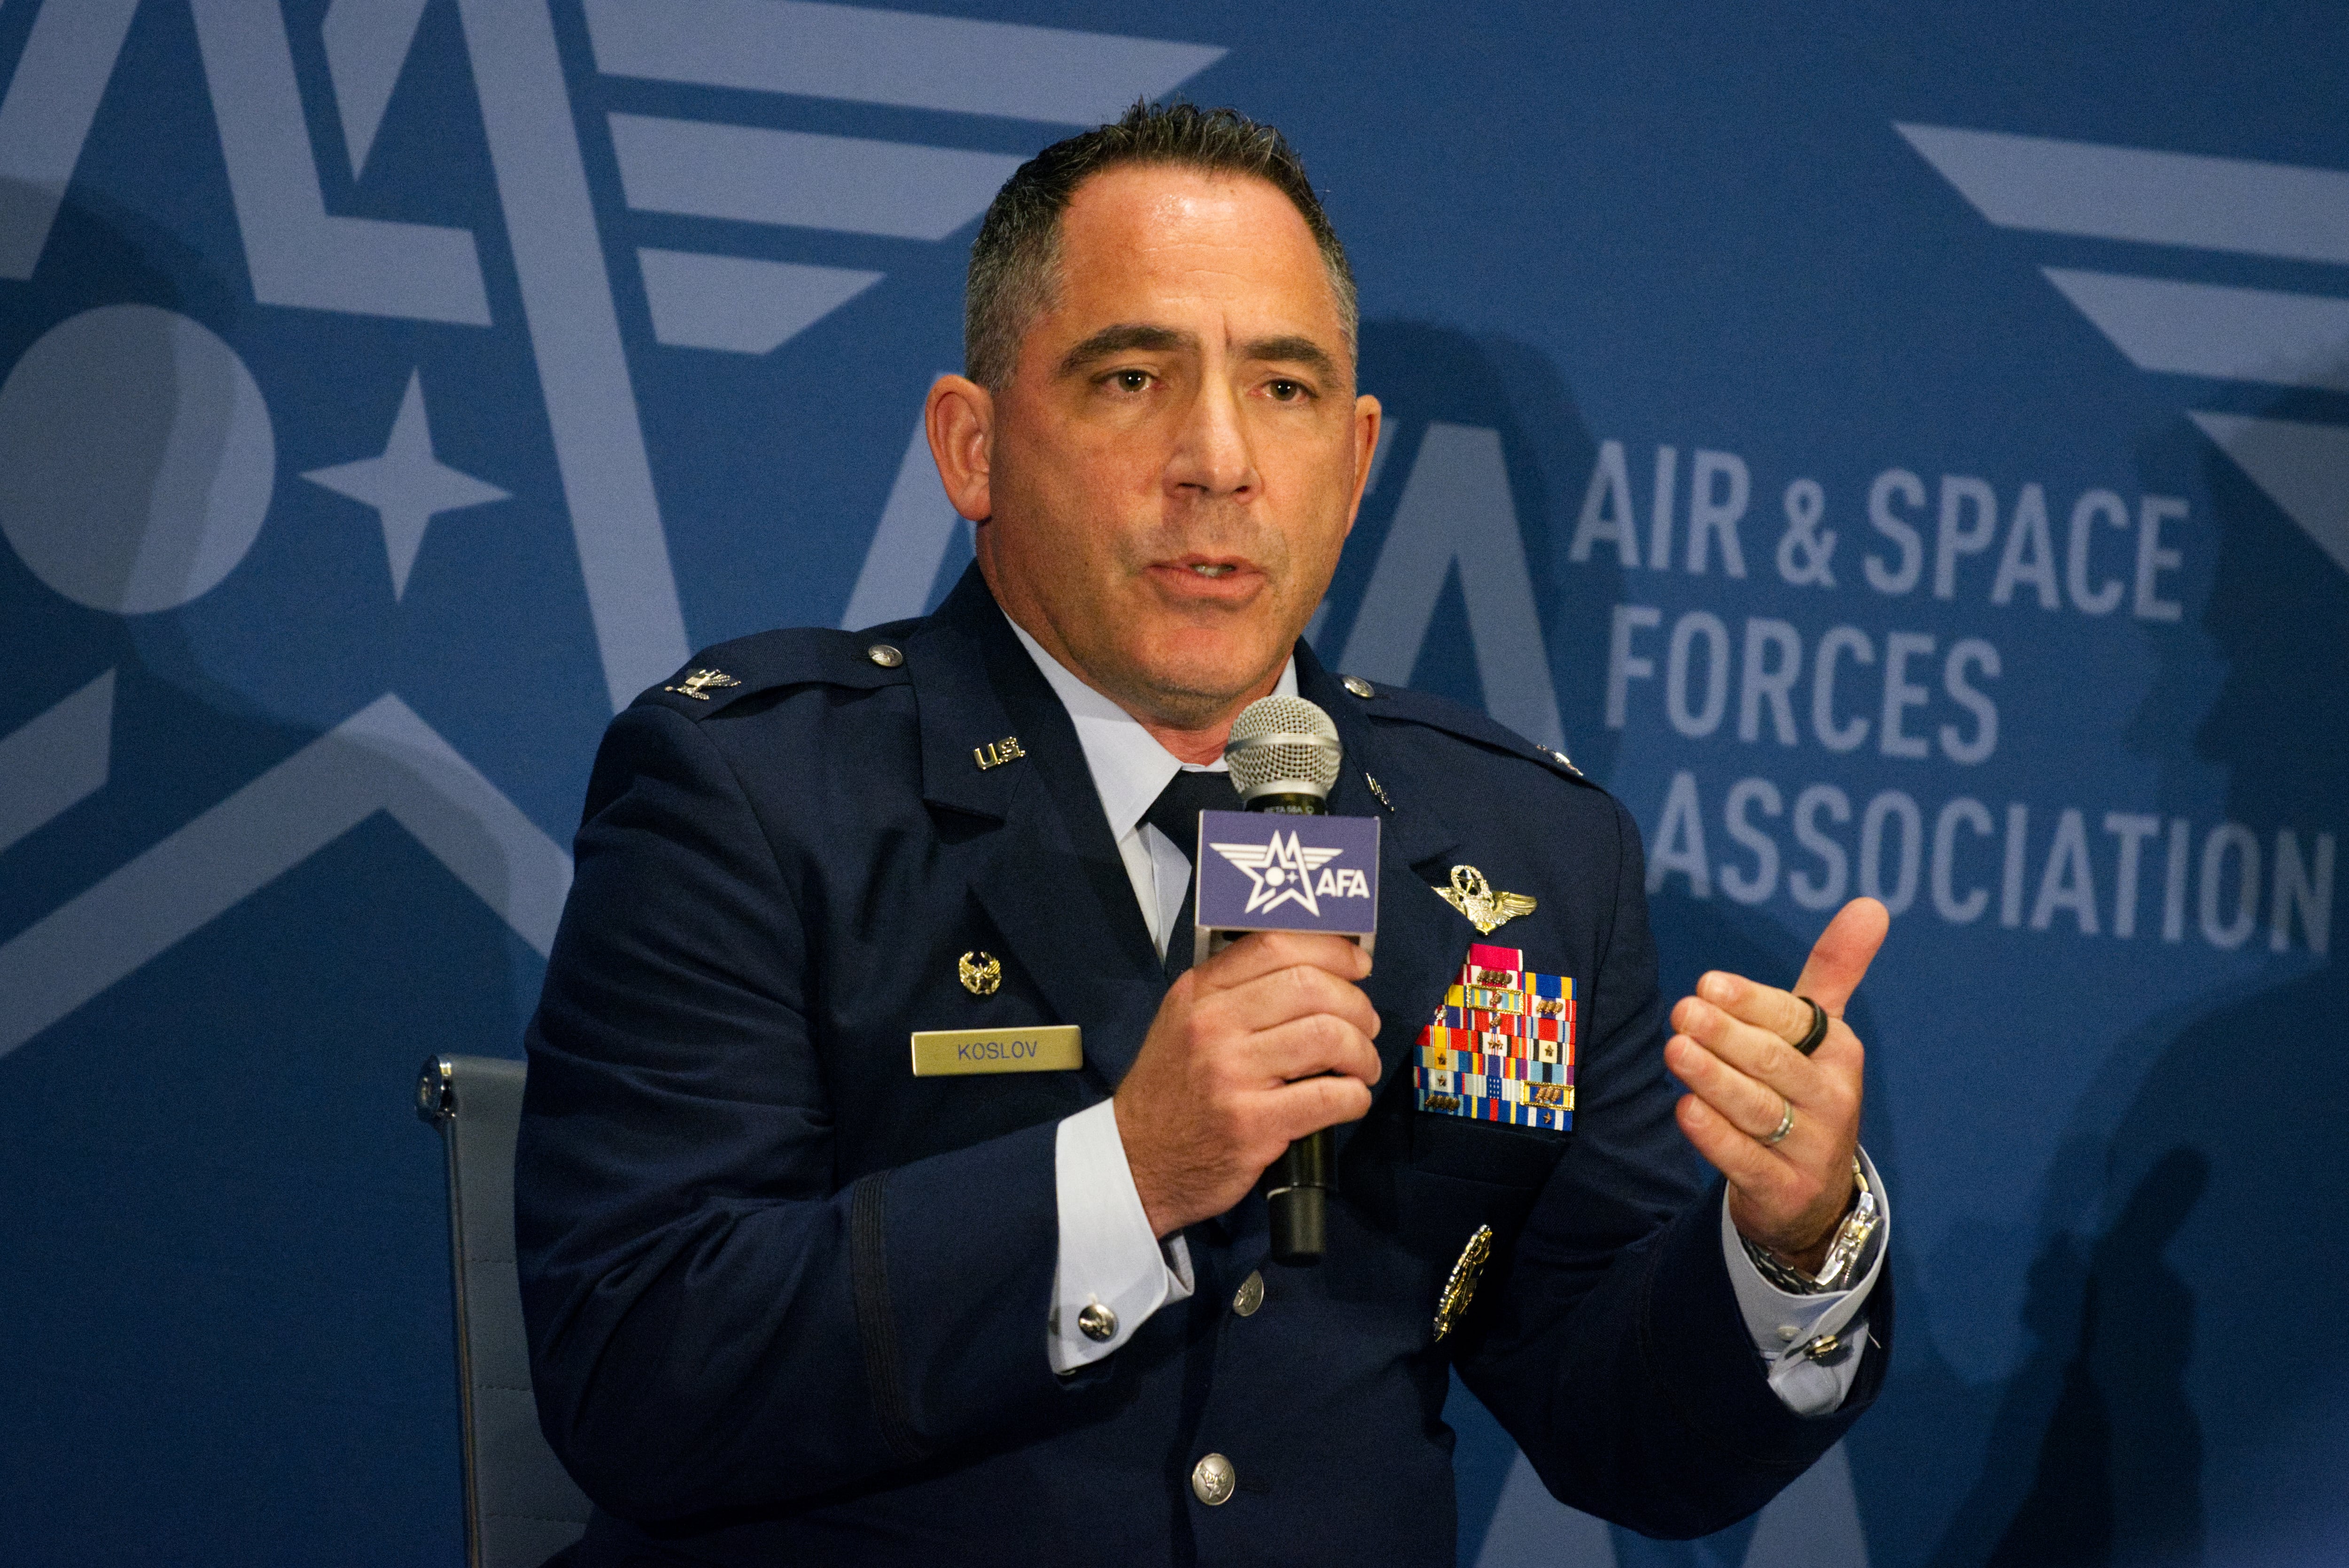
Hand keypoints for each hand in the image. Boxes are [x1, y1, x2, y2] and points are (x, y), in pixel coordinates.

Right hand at [1114, 932, 1382, 1236]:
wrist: (1137, 1159)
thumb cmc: (1171, 1089)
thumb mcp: (1183, 1021)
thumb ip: (1235, 990)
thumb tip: (1314, 968)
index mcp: (1199, 993)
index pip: (1275, 946)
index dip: (1331, 950)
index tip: (1357, 964)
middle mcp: (1212, 1026)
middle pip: (1311, 987)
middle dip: (1356, 1005)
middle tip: (1365, 1026)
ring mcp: (1232, 1076)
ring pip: (1328, 1037)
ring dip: (1362, 1052)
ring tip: (1362, 1067)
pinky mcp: (1252, 1125)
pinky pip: (1329, 1096)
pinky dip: (1355, 1096)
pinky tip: (1350, 1099)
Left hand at [1665, 898, 1887, 1272]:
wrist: (1814, 1195)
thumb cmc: (1804, 1093)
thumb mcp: (1821, 1034)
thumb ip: (1835, 970)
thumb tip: (1871, 904)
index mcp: (1838, 1054)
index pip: (1794, 1021)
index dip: (1751, 1002)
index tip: (1709, 983)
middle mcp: (1831, 1100)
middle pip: (1774, 1063)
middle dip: (1727, 1036)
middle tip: (1682, 1012)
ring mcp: (1811, 1149)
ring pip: (1759, 1110)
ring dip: (1715, 1080)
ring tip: (1675, 1051)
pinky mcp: (1784, 1190)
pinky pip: (1746, 1161)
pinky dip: (1716, 1137)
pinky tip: (1686, 1110)